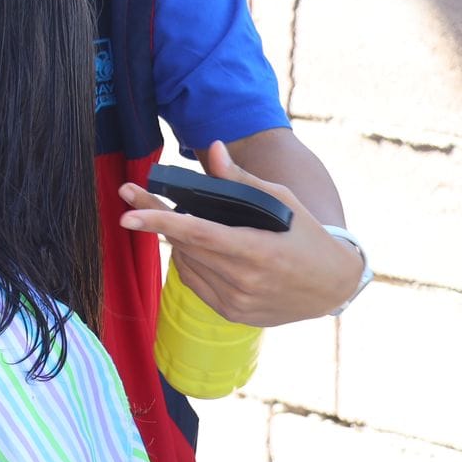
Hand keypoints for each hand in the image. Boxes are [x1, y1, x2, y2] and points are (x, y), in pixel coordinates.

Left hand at [119, 140, 363, 326]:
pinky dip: (189, 260)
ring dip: (176, 238)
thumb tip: (213, 148)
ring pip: (184, 262)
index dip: (160, 221)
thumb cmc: (307, 236)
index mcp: (258, 251)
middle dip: (154, 217)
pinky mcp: (231, 313)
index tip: (128, 213)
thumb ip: (241, 178)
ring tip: (179, 219)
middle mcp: (244, 281)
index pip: (198, 234)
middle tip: (132, 194)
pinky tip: (195, 246)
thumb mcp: (282, 201)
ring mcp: (236, 301)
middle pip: (183, 244)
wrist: (333, 286)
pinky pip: (193, 281)